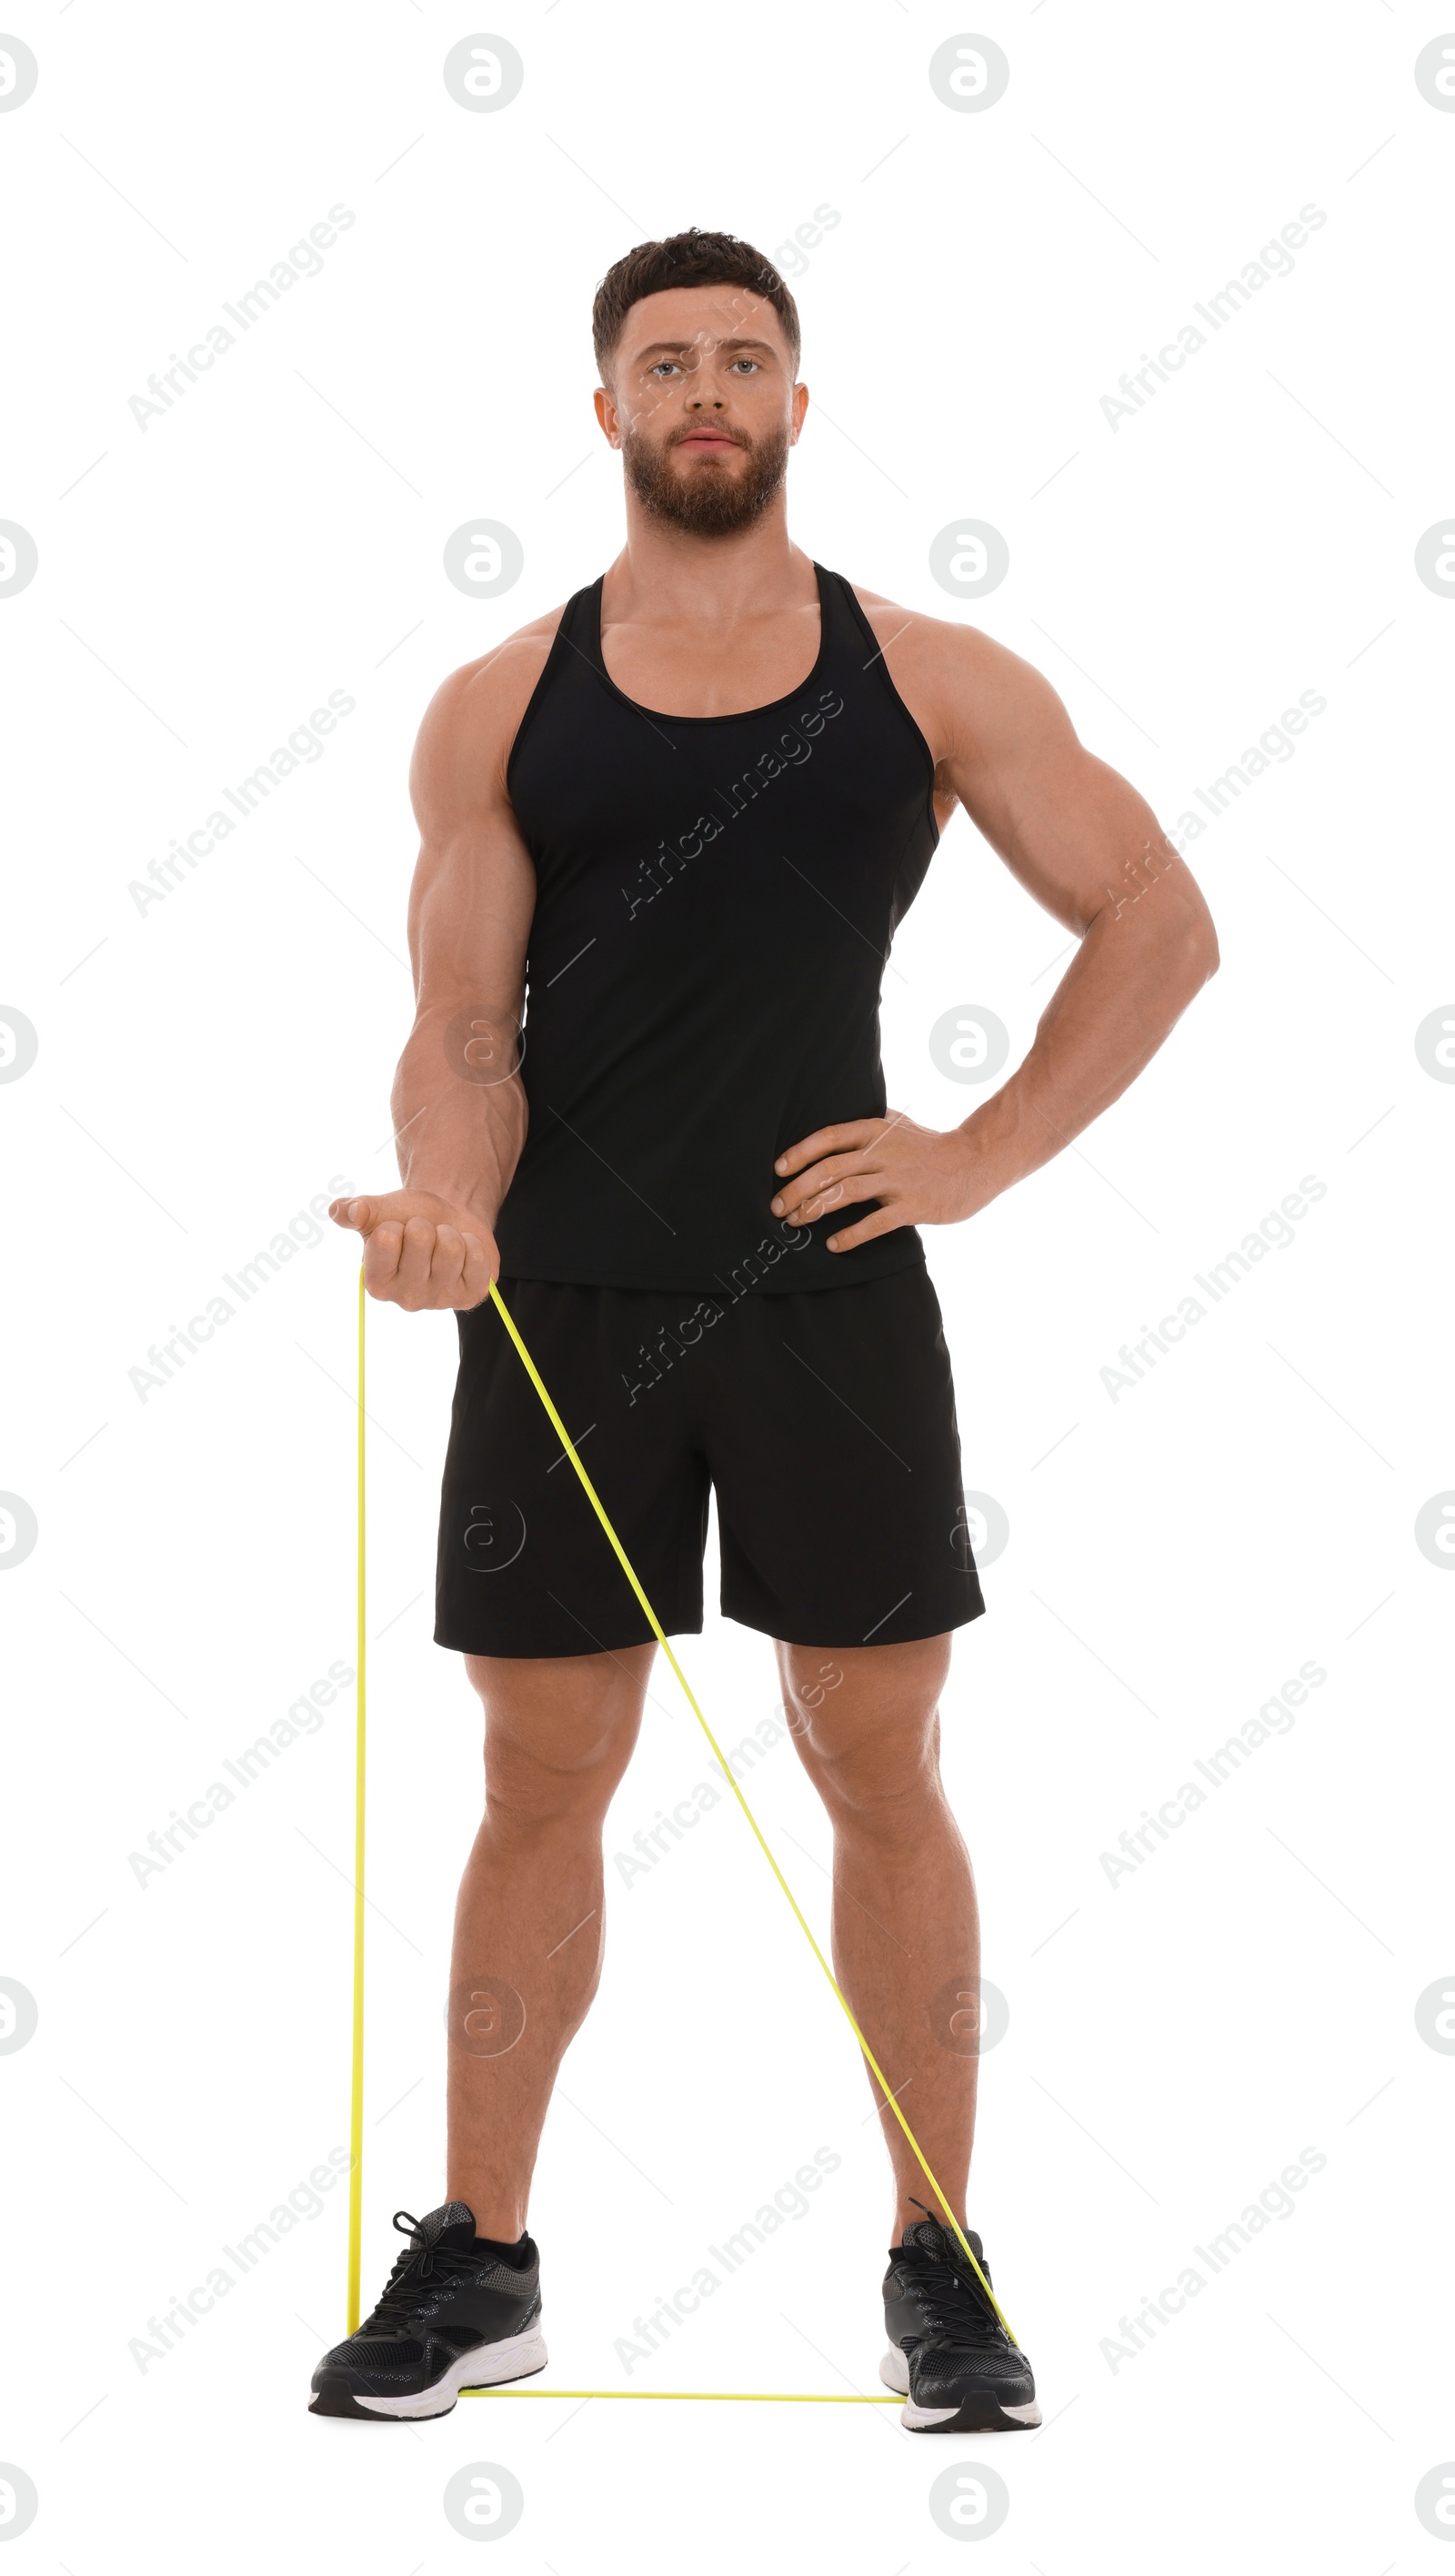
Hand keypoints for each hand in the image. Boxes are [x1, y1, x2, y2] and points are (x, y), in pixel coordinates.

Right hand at [329, 1189, 497, 1310]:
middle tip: (425, 1234)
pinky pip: (478, 1259)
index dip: (394, 1223)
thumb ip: (353, 1211)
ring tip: (443, 1240)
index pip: (386, 1239)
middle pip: (421, 1238)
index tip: (397, 1230)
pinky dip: (473, 1244)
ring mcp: (440, 1301)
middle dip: (425, 1225)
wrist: (447, 1218)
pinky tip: (464, 1251)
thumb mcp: (378, 1210)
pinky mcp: (470, 1296)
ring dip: (450, 1233)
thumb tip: (352, 1212)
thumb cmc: (407, 1216)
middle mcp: (406, 1298)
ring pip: (451, 1247)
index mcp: (376, 1282)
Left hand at [769, 1113, 982, 1252]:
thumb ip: (869, 1124)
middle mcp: (884, 1153)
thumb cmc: (931, 1146)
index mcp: (876, 1130)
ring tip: (796, 1223)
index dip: (800, 1153)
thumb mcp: (899, 1124)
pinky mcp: (913, 1206)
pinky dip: (851, 1235)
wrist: (975, 1163)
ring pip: (846, 1193)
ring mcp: (898, 1180)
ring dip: (815, 1209)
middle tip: (777, 1208)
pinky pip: (875, 1223)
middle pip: (830, 1169)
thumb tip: (833, 1128)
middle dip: (797, 1189)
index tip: (779, 1169)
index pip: (829, 1137)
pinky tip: (834, 1245)